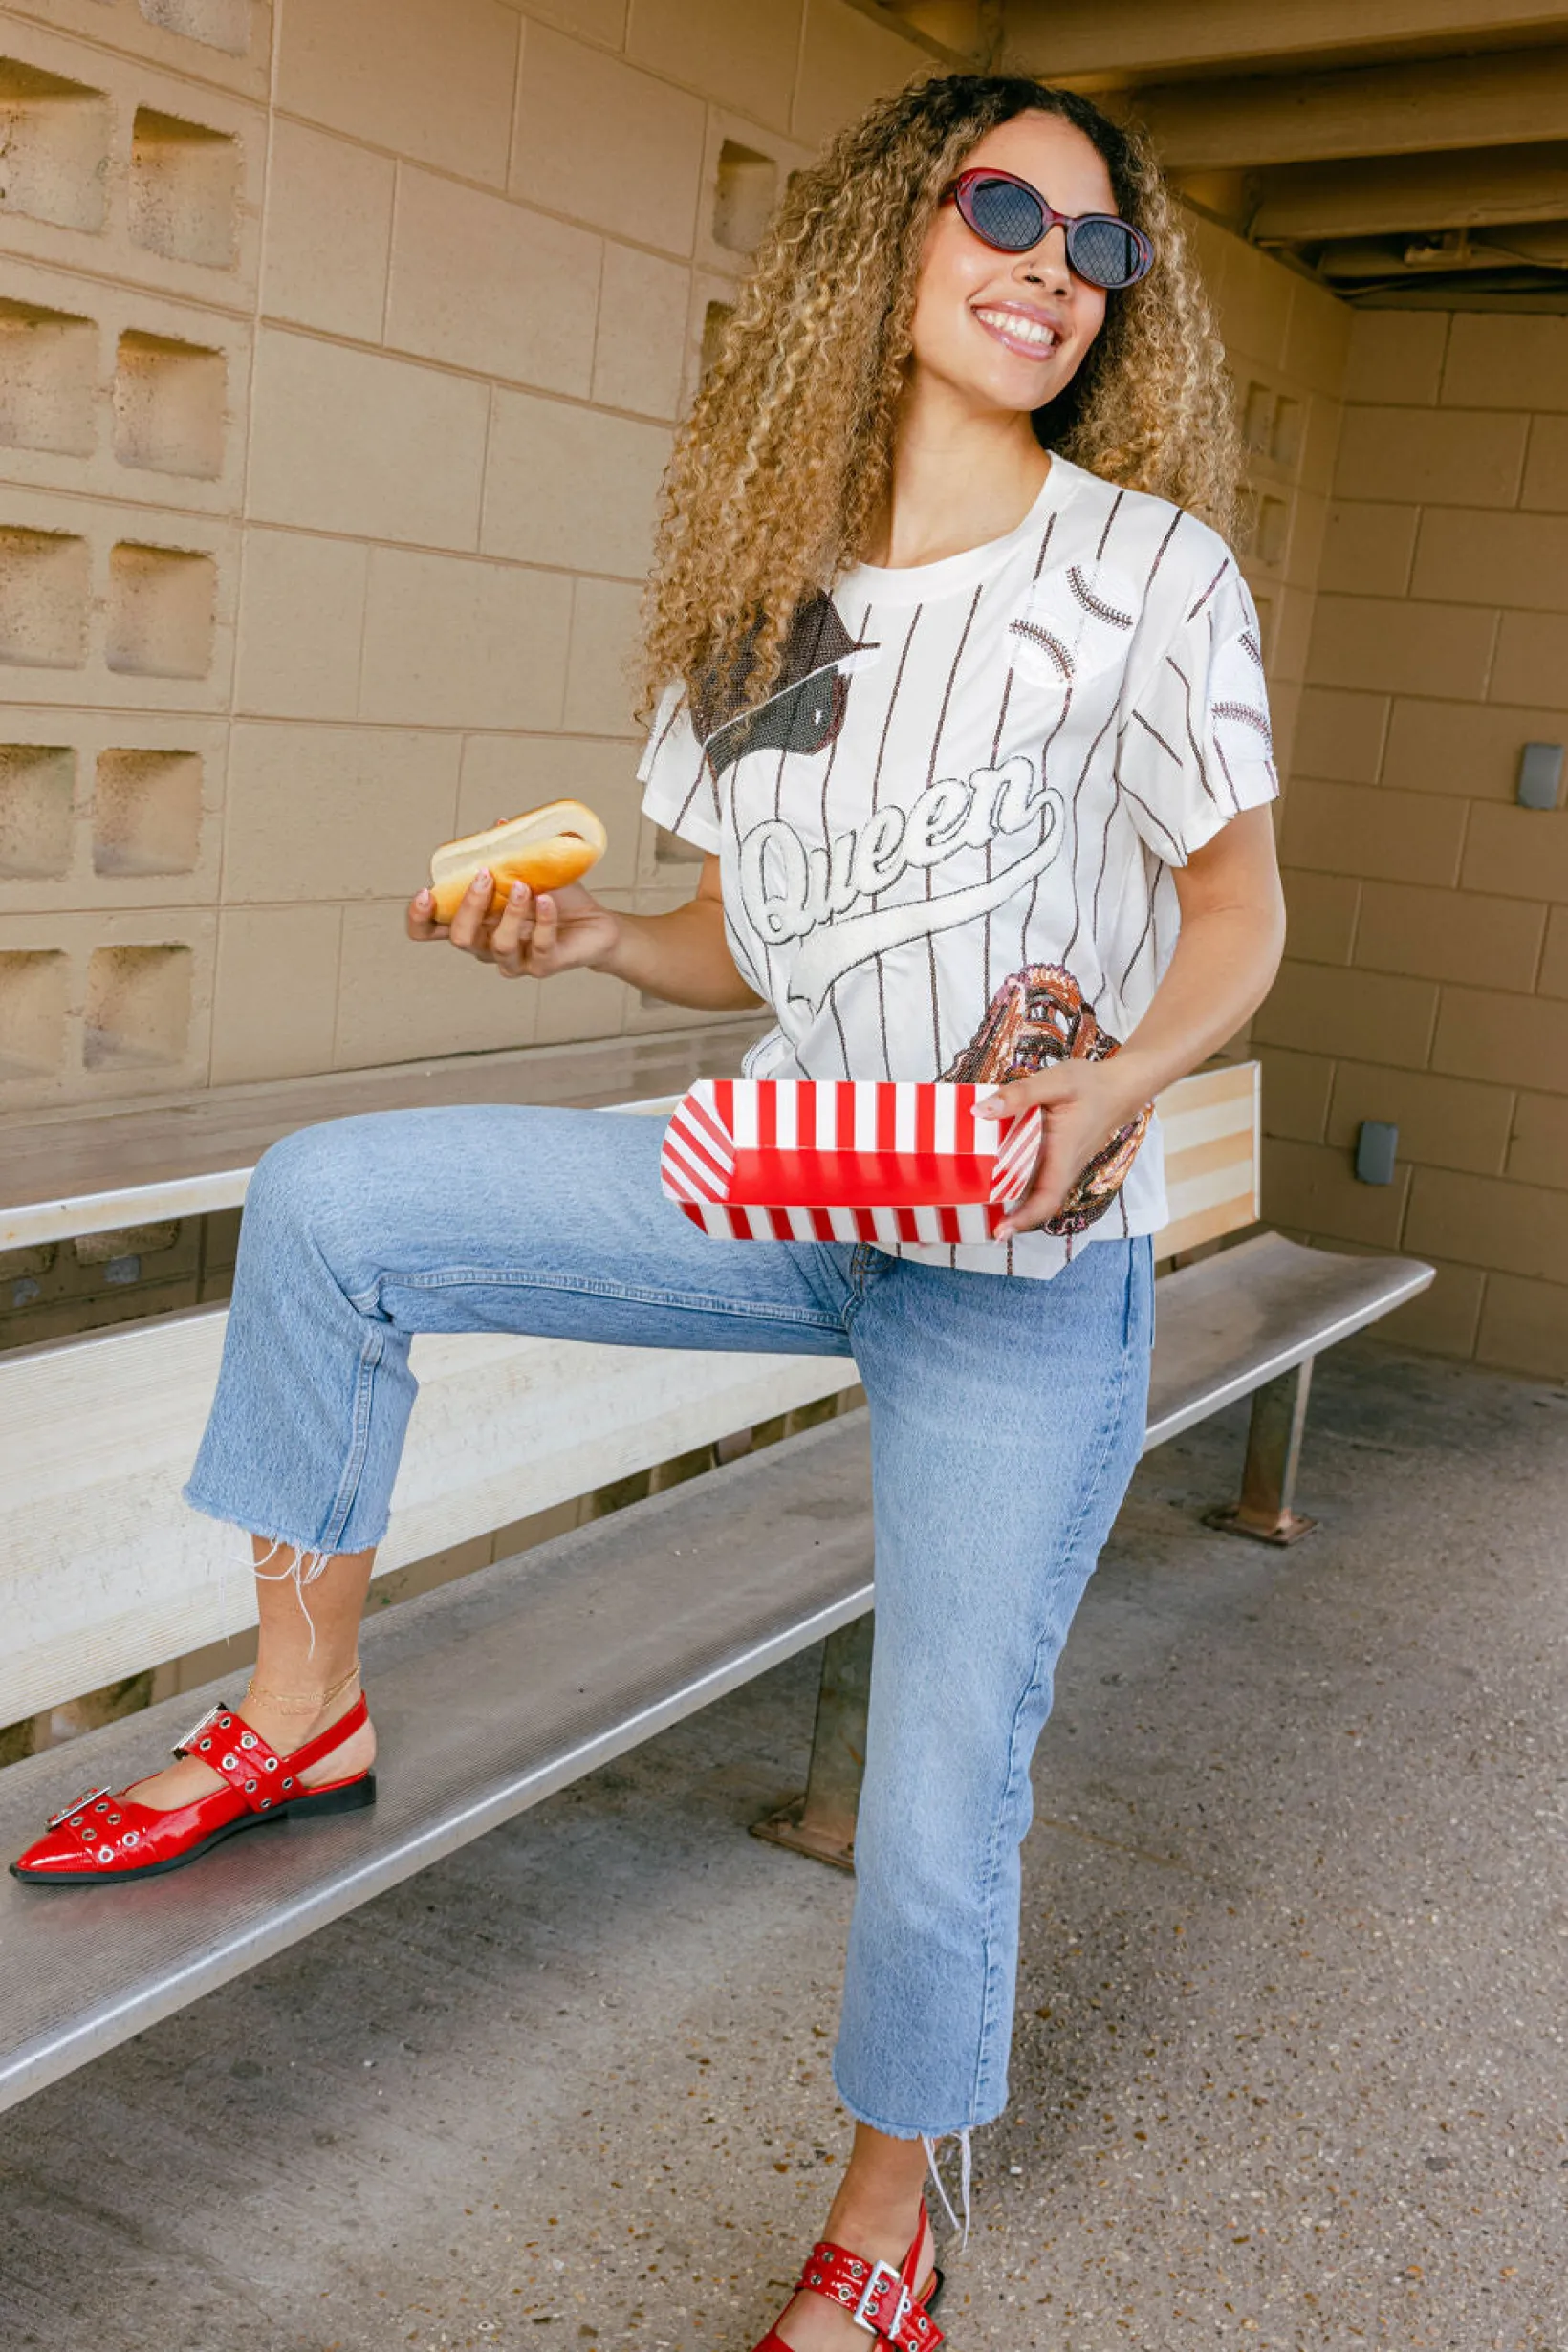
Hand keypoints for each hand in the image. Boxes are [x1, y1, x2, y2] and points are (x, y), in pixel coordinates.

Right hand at [406, 872, 621, 978]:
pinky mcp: (541, 966)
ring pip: (499, 945)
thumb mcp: (531, 871)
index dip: (419, 918)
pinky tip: (547, 901)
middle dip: (469, 906)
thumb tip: (499, 826)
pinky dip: (543, 921)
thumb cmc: (556, 899)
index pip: (430, 930)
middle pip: (460, 938)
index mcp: (474, 923)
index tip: (424, 893)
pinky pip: (539, 947)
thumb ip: (510, 853)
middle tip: (485, 876)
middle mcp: (486, 945)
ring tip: (524, 886)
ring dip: (510, 913)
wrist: (595, 924)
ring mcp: (514, 960)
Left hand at [975, 1056, 1152, 1237]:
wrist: (1120, 1089)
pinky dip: (1018, 1187)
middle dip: (1010, 1220)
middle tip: (975, 1225)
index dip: (1024, 1219)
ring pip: (1037, 1194)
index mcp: (1063, 1154)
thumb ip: (1019, 1094)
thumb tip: (979, 1111)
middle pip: (1037, 1204)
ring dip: (1012, 1206)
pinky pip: (1038, 1181)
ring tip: (978, 1210)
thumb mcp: (1055, 1082)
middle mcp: (1064, 1167)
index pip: (1046, 1198)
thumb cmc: (1090, 1085)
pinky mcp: (1060, 1161)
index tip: (1001, 1232)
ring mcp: (1063, 1167)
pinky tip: (995, 1181)